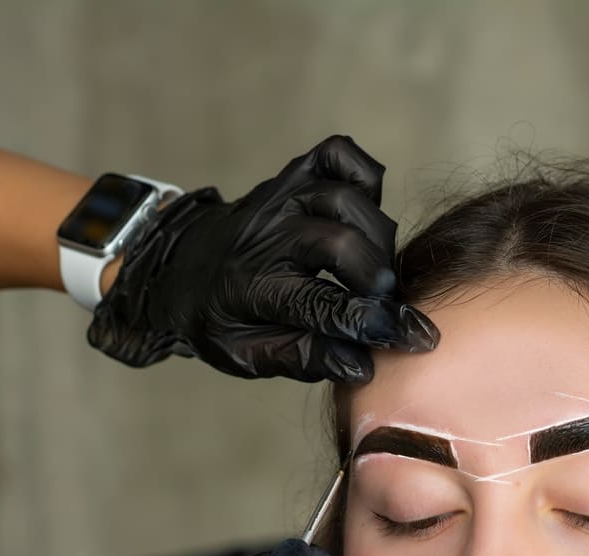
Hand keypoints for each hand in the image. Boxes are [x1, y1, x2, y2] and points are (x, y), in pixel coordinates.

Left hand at [88, 135, 437, 381]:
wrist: (173, 268)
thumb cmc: (216, 320)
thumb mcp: (246, 356)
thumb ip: (304, 359)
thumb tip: (362, 367)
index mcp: (251, 289)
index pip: (323, 305)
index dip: (375, 323)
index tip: (415, 337)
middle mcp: (264, 235)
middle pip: (339, 241)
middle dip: (375, 276)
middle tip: (384, 300)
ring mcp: (278, 197)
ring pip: (344, 197)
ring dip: (376, 235)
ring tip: (374, 267)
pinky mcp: (291, 175)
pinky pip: (338, 155)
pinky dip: (364, 176)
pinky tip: (366, 211)